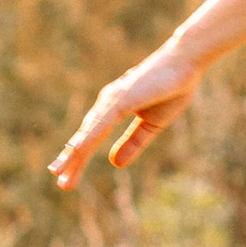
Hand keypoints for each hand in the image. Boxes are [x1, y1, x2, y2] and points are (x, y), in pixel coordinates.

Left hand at [47, 40, 203, 186]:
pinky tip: (76, 150)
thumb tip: (114, 164)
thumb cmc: (170, 89)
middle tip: (61, 183)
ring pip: (88, 133)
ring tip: (60, 173)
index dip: (79, 158)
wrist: (185, 63)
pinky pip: (101, 124)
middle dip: (72, 162)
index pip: (91, 138)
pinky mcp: (121, 100)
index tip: (67, 177)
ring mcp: (112, 101)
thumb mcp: (151, 125)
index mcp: (112, 109)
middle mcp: (107, 104)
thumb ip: (132, 143)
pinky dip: (88, 138)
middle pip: (85, 138)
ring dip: (74, 154)